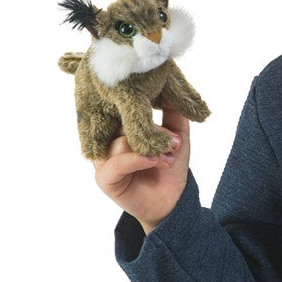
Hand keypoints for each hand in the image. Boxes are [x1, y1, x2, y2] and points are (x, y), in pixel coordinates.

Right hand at [94, 100, 190, 234]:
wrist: (173, 199)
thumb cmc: (170, 164)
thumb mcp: (177, 133)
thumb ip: (173, 110)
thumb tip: (170, 83)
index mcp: (121, 124)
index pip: (122, 105)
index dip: (139, 101)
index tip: (157, 95)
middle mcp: (108, 138)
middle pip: (121, 121)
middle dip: (150, 127)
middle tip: (174, 138)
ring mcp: (103, 157)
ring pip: (121, 140)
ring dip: (149, 146)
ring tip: (170, 154)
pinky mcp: (104, 177)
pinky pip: (117, 163)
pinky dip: (138, 159)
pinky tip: (156, 160)